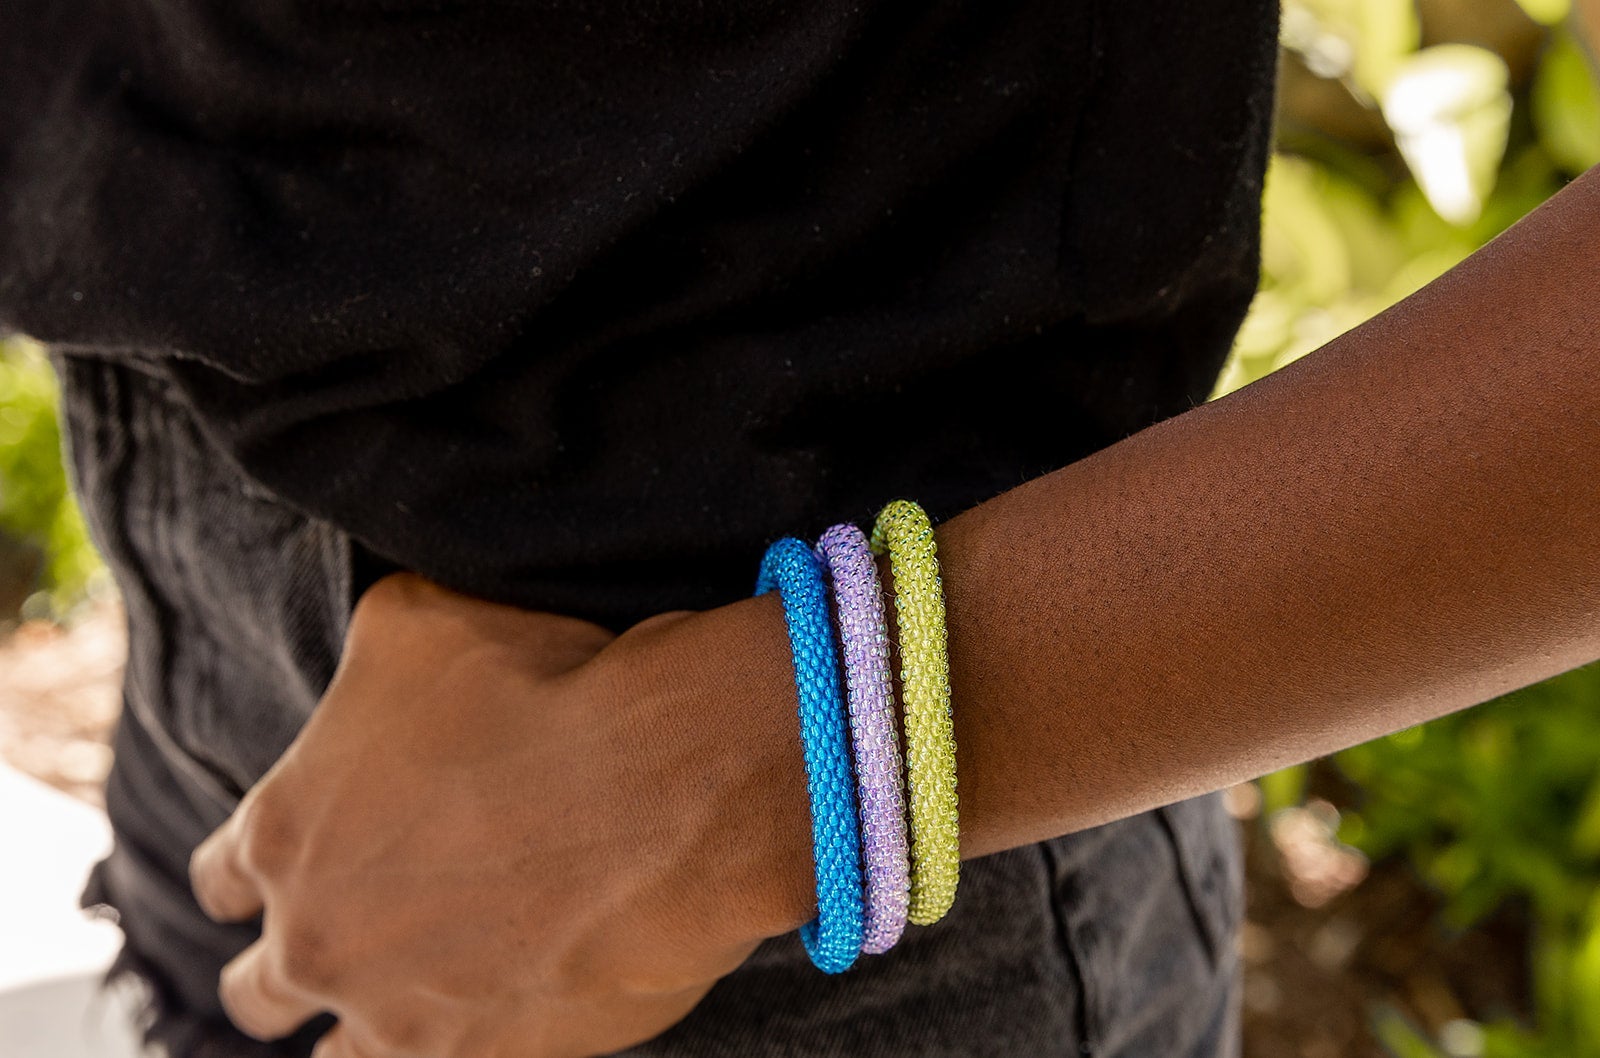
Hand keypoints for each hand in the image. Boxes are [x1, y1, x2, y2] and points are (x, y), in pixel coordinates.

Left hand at [188, 572, 812, 1056]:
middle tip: (355, 930)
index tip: (295, 863)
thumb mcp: (418, 623)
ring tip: (417, 988)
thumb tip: (364, 674)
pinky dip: (457, 1041)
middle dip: (297, 960)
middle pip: (259, 990)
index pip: (221, 879)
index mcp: (283, 831)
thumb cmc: (545, 690)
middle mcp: (317, 938)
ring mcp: (396, 1014)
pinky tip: (494, 1004)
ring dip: (367, 1020)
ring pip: (337, 1055)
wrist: (664, 787)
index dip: (250, 872)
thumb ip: (360, 667)